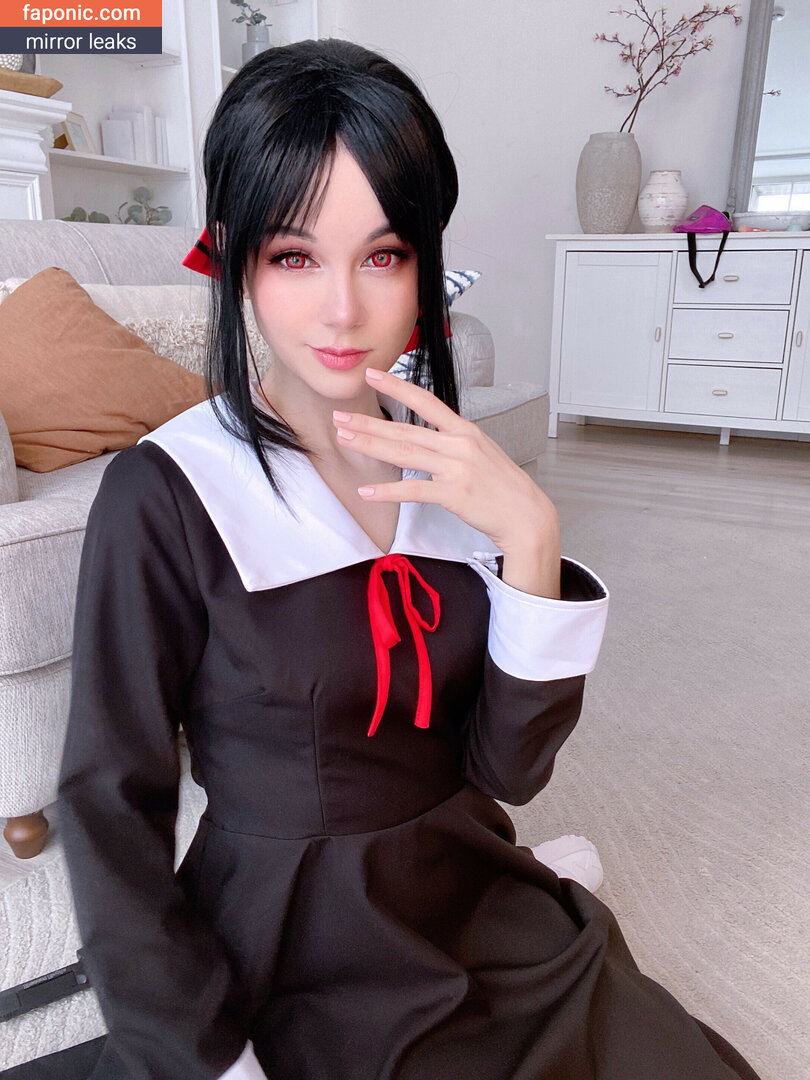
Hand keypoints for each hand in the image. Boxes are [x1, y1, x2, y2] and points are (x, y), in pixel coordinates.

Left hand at [332, 368, 560, 597]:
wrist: (526, 514)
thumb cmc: (504, 488)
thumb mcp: (482, 453)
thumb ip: (455, 444)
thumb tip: (429, 439)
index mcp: (465, 431)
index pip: (426, 401)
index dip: (397, 386)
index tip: (373, 374)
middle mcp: (460, 444)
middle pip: (406, 430)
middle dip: (370, 423)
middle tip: (341, 417)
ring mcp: (457, 468)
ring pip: (405, 454)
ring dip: (371, 446)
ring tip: (346, 440)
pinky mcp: (454, 493)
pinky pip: (414, 490)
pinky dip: (388, 492)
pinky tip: (368, 491)